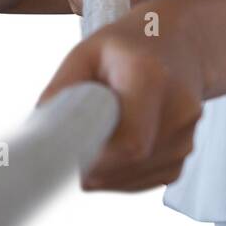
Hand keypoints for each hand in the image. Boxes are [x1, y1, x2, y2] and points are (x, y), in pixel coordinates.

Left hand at [35, 17, 202, 191]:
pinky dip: (120, 174)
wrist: (177, 44)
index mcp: (151, 77)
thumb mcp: (85, 53)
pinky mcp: (184, 155)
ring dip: (104, 173)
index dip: (94, 158)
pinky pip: (144, 180)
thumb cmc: (125, 48)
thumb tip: (39, 135)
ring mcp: (186, 135)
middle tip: (67, 152)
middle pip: (130, 163)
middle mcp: (179, 109)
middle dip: (91, 167)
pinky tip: (113, 149)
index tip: (67, 155)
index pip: (130, 142)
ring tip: (93, 139)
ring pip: (134, 177)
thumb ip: (61, 91)